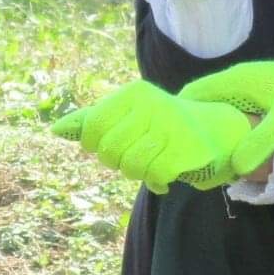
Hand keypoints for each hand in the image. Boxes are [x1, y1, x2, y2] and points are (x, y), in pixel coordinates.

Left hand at [52, 80, 250, 193]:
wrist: (218, 130)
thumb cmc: (162, 125)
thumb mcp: (128, 116)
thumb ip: (92, 121)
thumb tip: (55, 129)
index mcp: (133, 93)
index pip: (92, 128)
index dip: (96, 145)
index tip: (115, 144)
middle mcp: (152, 103)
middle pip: (108, 150)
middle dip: (118, 162)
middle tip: (138, 155)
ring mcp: (171, 125)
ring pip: (130, 166)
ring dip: (139, 173)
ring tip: (152, 164)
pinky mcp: (187, 148)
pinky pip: (154, 176)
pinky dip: (158, 182)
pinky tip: (167, 175)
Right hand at [178, 53, 273, 178]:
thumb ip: (263, 139)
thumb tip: (236, 168)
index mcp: (236, 81)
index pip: (192, 94)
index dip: (176, 116)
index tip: (166, 144)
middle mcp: (236, 91)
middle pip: (202, 112)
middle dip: (193, 136)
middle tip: (184, 166)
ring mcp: (249, 104)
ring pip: (219, 124)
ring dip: (213, 144)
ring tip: (202, 172)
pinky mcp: (261, 117)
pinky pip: (237, 132)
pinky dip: (231, 148)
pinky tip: (230, 169)